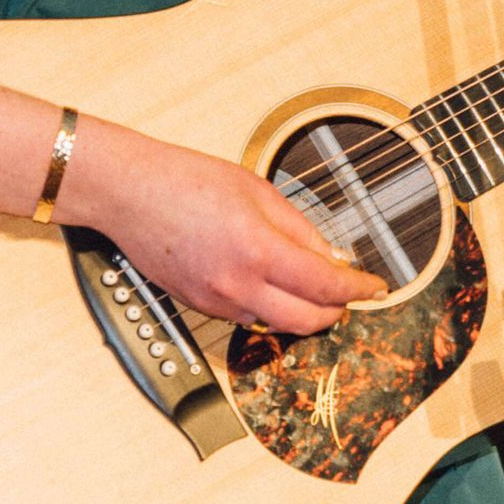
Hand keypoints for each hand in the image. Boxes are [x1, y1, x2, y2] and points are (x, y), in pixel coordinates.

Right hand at [65, 120, 386, 333]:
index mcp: (258, 250)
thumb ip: (300, 228)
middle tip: (348, 292)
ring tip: (310, 284)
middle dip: (336, 310)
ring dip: (302, 311)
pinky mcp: (200, 306)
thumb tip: (332, 256)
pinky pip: (247, 317)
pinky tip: (270, 283)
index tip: (375, 286)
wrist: (129, 192)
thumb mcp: (258, 191)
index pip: (326, 286)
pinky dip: (269, 306)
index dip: (359, 289)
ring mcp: (216, 301)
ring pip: (277, 324)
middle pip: (308, 321)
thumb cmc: (186, 180)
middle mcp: (237, 285)